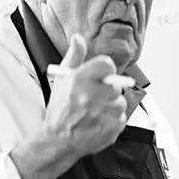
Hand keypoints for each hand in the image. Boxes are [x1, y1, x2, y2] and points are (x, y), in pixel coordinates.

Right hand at [44, 33, 126, 159]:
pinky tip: (98, 122)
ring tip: (95, 112)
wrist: (57, 141)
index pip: (106, 65)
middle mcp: (92, 95)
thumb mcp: (61, 81)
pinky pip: (121, 118)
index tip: (100, 77)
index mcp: (79, 80)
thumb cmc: (59, 111)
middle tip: (94, 99)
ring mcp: (103, 113)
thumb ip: (73, 57)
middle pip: (115, 84)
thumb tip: (78, 38)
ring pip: (120, 102)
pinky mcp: (112, 127)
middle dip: (106, 91)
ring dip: (111, 106)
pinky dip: (112, 120)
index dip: (104, 71)